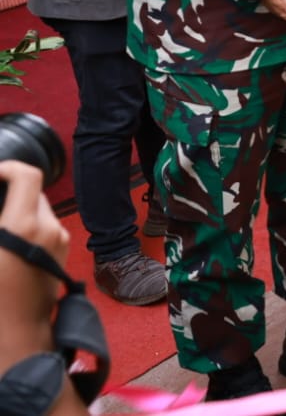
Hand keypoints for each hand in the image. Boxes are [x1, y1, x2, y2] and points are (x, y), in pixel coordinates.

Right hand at [0, 162, 70, 361]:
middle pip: (33, 192)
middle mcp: (50, 227)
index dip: (7, 168)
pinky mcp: (63, 254)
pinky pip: (46, 227)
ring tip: (2, 227)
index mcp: (25, 224)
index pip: (27, 175)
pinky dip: (28, 226)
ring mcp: (61, 240)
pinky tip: (10, 242)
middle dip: (10, 192)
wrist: (17, 334)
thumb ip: (0, 223)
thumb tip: (4, 215)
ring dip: (19, 210)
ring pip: (40, 210)